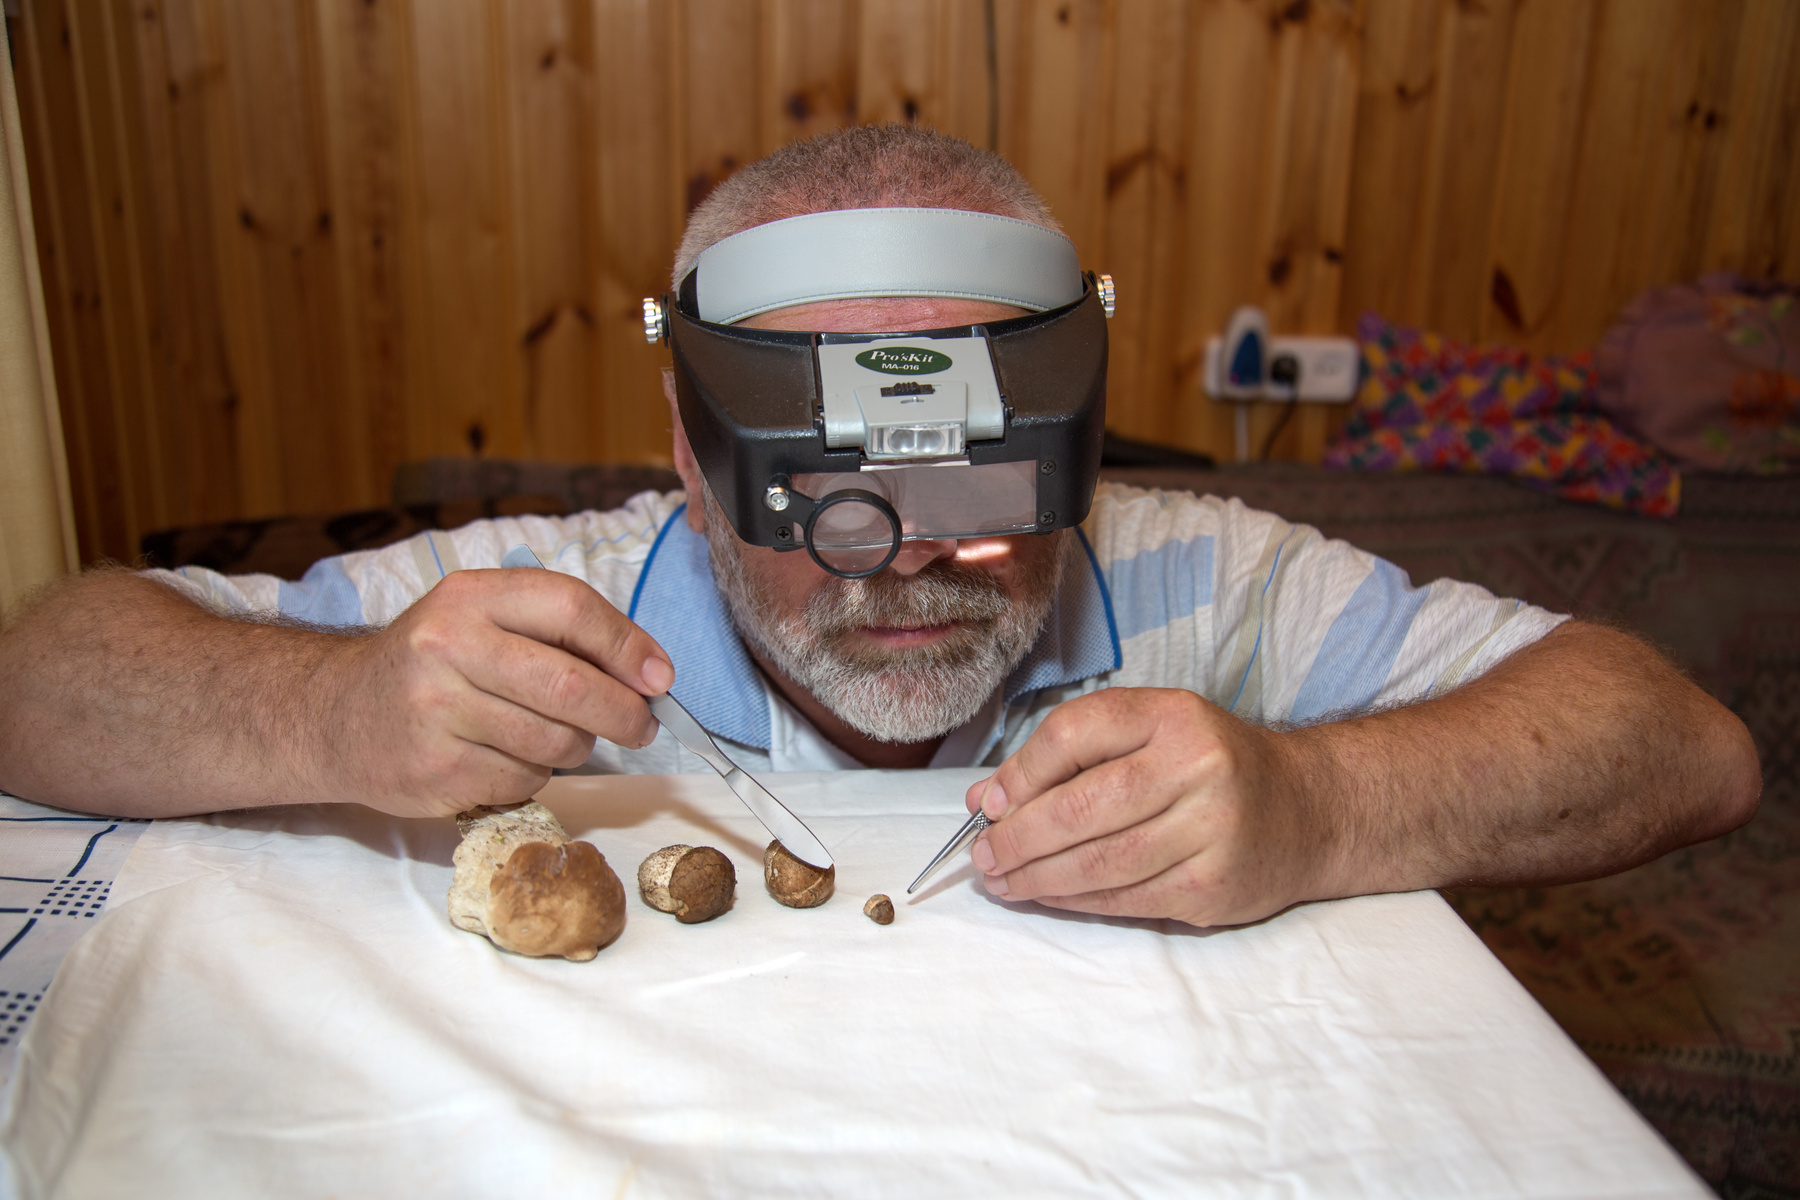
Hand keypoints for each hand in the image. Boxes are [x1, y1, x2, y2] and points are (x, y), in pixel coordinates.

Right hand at [319, 567, 673, 818]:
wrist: (336, 714)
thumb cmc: (431, 664)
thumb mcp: (481, 618)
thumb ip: (558, 631)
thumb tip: (649, 673)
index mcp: (470, 598)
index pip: (570, 609)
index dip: (627, 646)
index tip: (658, 676)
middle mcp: (448, 648)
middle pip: (571, 686)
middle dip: (624, 712)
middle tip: (640, 724)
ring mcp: (437, 712)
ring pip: (555, 741)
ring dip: (575, 747)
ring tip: (553, 736)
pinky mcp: (436, 771)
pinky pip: (523, 780)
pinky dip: (532, 774)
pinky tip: (502, 756)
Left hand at [963, 688, 1330, 926]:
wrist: (1306, 812)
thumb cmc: (1212, 766)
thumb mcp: (1150, 733)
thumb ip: (1071, 756)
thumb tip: (988, 799)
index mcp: (1172, 716)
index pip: (1073, 736)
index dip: (1020, 774)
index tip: (990, 804)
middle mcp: (1196, 769)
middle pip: (1079, 809)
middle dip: (1018, 838)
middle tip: (984, 855)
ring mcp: (1210, 833)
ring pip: (1098, 864)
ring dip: (1037, 879)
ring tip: (1002, 882)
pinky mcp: (1212, 888)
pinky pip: (1124, 900)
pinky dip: (1075, 902)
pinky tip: (1048, 896)